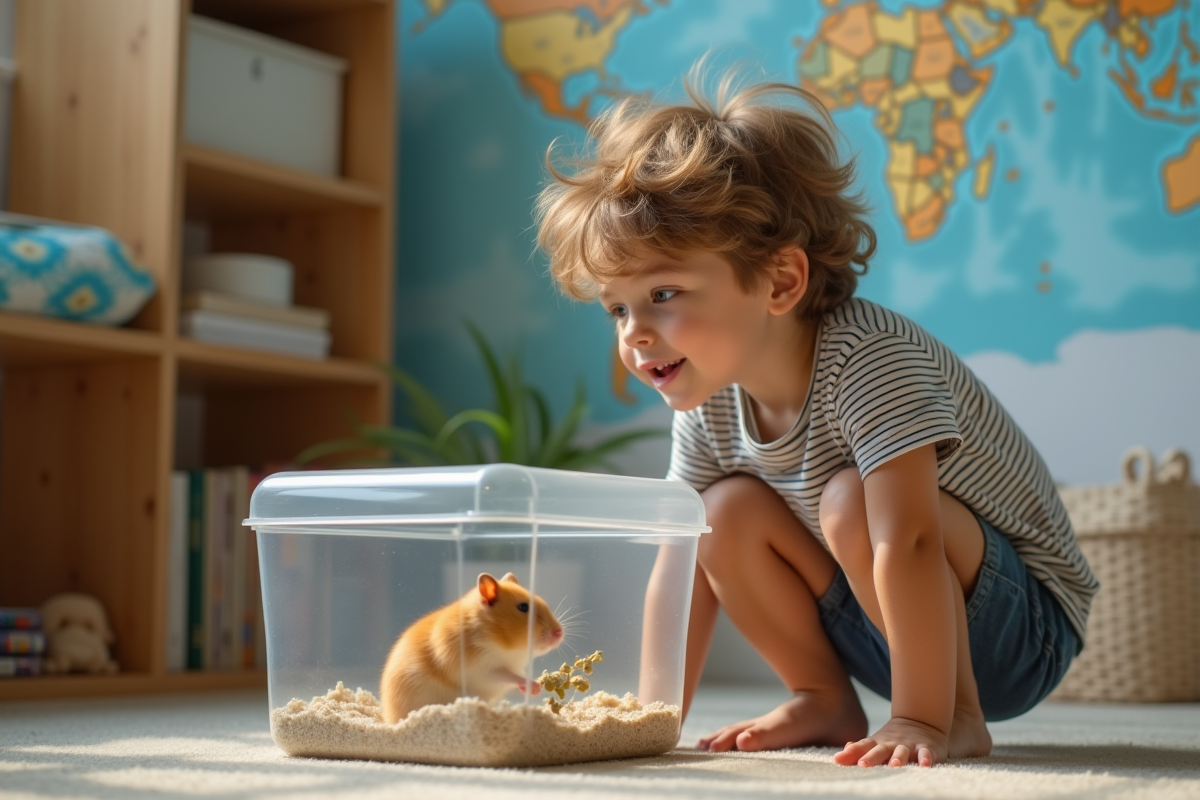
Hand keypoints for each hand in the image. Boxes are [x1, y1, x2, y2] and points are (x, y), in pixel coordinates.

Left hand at [834, 716, 948, 767]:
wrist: (919, 722)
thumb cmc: (891, 740)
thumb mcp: (874, 744)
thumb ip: (857, 751)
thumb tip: (838, 758)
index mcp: (877, 743)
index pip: (862, 747)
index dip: (851, 753)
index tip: (839, 759)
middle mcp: (891, 744)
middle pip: (880, 750)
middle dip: (871, 757)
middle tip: (862, 764)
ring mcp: (908, 745)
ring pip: (902, 751)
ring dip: (898, 758)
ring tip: (894, 765)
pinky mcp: (926, 748)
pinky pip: (926, 753)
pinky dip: (926, 758)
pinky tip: (925, 764)